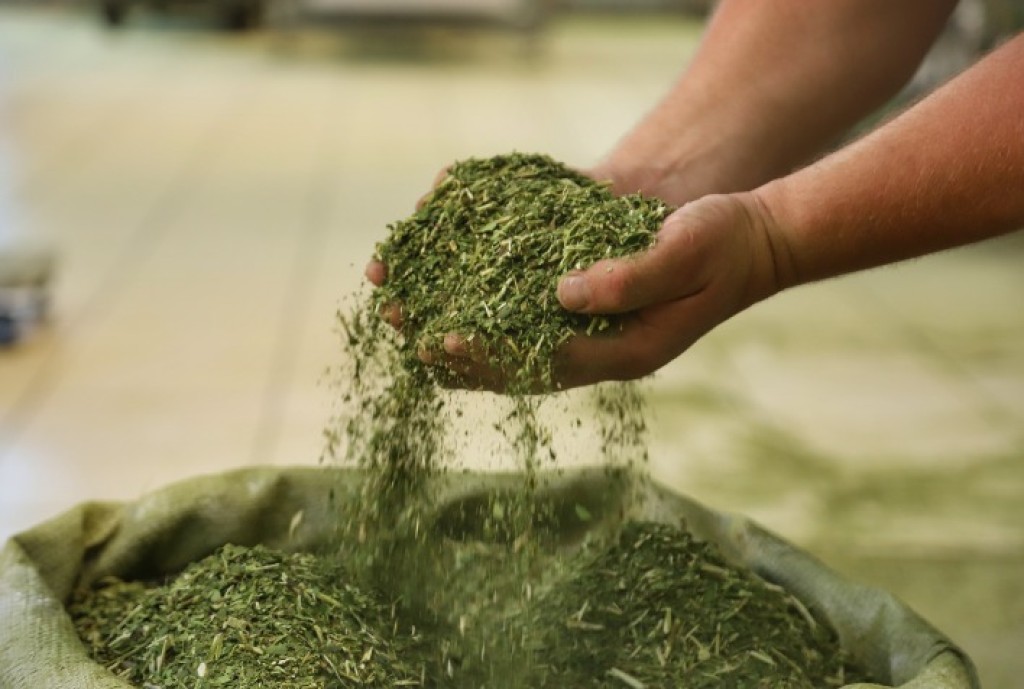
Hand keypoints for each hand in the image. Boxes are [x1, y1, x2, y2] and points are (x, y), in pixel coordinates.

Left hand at [381, 193, 784, 391]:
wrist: (749, 243)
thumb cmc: (723, 244)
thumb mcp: (684, 251)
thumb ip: (630, 276)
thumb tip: (563, 292)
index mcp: (627, 351)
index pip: (545, 363)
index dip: (490, 354)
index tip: (439, 338)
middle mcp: (604, 350)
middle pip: (518, 366)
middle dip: (458, 352)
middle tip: (401, 333)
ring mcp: (595, 333)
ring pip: (515, 350)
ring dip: (462, 338)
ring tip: (406, 321)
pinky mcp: (589, 308)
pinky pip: (528, 324)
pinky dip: (487, 317)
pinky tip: (450, 303)